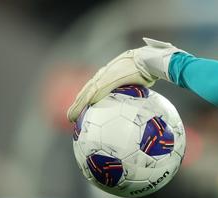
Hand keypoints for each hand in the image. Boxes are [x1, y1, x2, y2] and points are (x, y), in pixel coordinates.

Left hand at [66, 38, 181, 121]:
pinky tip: (82, 110)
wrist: (147, 60)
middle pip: (86, 91)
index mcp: (109, 76)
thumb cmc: (147, 70)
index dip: (86, 99)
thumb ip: (136, 92)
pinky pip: (95, 93)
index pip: (93, 89)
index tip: (81, 109)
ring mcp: (104, 78)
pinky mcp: (107, 80)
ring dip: (77, 106)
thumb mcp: (140, 83)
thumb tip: (143, 107)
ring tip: (70, 117)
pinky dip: (87, 101)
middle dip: (77, 104)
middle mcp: (103, 76)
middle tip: (70, 116)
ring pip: (86, 94)